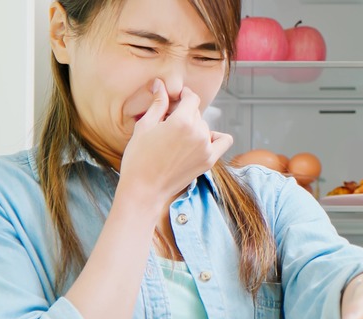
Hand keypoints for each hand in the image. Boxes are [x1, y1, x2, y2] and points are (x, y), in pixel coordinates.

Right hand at [119, 78, 232, 208]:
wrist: (144, 190)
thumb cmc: (139, 158)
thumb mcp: (145, 126)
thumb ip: (158, 103)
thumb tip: (160, 84)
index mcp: (183, 121)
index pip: (191, 98)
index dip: (182, 96)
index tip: (175, 99)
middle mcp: (199, 133)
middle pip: (196, 113)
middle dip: (184, 114)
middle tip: (167, 124)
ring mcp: (206, 148)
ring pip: (204, 127)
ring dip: (194, 127)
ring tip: (176, 138)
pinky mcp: (209, 161)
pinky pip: (223, 141)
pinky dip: (216, 138)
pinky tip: (201, 140)